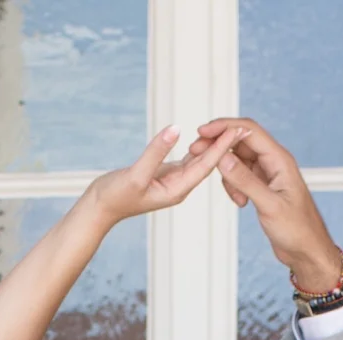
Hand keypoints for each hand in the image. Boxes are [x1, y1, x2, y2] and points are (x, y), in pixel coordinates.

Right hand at [85, 124, 247, 226]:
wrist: (99, 208)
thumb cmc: (115, 196)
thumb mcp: (135, 174)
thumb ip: (155, 152)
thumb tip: (175, 129)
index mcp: (178, 189)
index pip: (206, 165)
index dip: (222, 147)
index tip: (238, 131)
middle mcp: (180, 186)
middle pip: (207, 163)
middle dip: (224, 145)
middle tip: (243, 127)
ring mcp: (173, 181)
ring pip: (198, 161)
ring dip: (213, 146)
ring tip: (230, 130)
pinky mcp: (164, 175)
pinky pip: (186, 160)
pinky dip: (197, 148)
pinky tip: (206, 138)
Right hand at [197, 119, 342, 294]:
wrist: (307, 250)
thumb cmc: (298, 229)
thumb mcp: (269, 205)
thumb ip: (245, 180)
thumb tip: (223, 158)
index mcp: (280, 160)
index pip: (248, 131)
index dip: (224, 127)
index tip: (203, 132)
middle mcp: (273, 162)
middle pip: (240, 142)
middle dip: (219, 147)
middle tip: (199, 154)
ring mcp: (267, 174)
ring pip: (238, 160)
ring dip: (228, 174)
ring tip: (235, 197)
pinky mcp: (262, 186)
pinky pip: (240, 176)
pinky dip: (234, 186)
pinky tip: (240, 202)